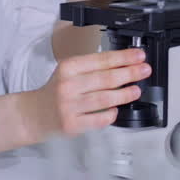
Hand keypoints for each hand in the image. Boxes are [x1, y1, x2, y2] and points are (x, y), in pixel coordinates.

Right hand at [26, 48, 149, 137]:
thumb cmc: (57, 91)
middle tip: (144, 70)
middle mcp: (68, 85)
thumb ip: (92, 68)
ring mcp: (69, 106)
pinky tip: (116, 110)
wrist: (36, 114)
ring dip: (124, 94)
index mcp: (68, 67)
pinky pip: (97, 119)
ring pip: (104, 99)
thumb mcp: (69, 72)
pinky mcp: (72, 124)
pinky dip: (110, 114)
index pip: (101, 60)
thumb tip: (124, 64)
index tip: (139, 56)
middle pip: (105, 78)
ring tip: (136, 90)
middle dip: (129, 73)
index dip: (123, 57)